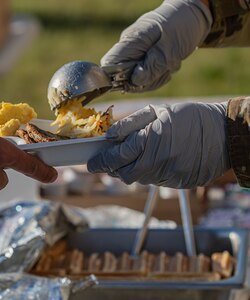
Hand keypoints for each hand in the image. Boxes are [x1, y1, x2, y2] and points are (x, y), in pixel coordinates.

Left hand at [87, 102, 229, 187]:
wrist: (224, 133)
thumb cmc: (189, 117)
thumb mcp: (157, 112)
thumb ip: (131, 125)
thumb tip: (110, 136)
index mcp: (149, 141)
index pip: (116, 157)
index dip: (100, 162)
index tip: (91, 163)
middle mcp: (156, 162)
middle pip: (124, 174)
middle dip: (112, 169)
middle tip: (108, 162)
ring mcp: (168, 175)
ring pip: (138, 179)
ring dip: (130, 170)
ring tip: (134, 158)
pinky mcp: (178, 183)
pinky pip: (155, 182)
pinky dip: (148, 173)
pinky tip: (155, 161)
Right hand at [101, 0, 211, 92]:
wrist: (192, 15)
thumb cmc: (182, 26)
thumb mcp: (172, 47)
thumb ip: (153, 65)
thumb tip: (134, 81)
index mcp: (131, 41)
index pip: (109, 65)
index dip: (119, 78)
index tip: (139, 79)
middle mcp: (128, 48)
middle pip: (121, 77)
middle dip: (142, 81)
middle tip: (163, 71)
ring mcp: (134, 54)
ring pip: (133, 80)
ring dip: (152, 79)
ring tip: (169, 66)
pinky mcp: (142, 60)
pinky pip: (143, 77)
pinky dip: (157, 77)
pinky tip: (168, 67)